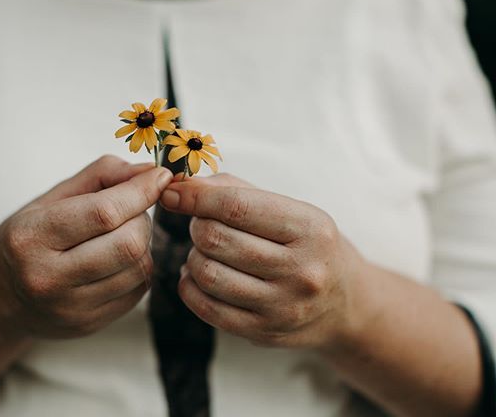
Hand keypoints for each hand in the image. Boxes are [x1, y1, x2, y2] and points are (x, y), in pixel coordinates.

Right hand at [0, 155, 172, 338]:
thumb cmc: (28, 238)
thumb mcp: (51, 198)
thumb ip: (101, 175)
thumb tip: (150, 171)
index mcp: (31, 236)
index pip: (103, 213)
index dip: (141, 192)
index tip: (161, 176)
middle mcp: (47, 277)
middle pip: (128, 244)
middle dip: (141, 219)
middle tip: (130, 211)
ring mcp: (68, 308)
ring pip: (139, 269)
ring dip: (142, 245)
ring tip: (121, 236)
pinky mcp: (88, 324)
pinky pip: (138, 291)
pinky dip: (138, 269)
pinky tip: (118, 261)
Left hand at [159, 173, 365, 349]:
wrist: (344, 303)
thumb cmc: (307, 246)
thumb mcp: (288, 209)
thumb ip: (235, 191)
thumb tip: (181, 185)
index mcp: (310, 228)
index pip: (237, 207)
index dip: (196, 197)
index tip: (172, 192)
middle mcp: (301, 269)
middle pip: (216, 239)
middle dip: (198, 225)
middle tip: (204, 224)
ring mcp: (283, 306)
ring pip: (207, 273)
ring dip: (194, 256)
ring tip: (206, 251)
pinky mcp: (264, 332)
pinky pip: (206, 307)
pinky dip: (190, 286)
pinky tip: (198, 275)